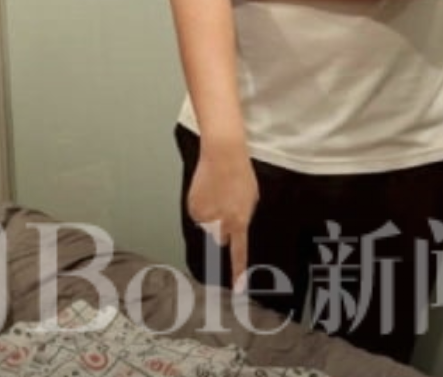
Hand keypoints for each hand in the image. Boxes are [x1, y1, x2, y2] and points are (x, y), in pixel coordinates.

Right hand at [186, 151, 257, 287]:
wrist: (223, 156)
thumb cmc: (242, 176)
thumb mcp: (250, 201)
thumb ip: (242, 220)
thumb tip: (230, 231)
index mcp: (239, 222)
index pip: (238, 252)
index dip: (238, 271)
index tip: (237, 287)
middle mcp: (219, 222)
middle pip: (219, 236)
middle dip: (222, 228)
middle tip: (226, 208)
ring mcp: (203, 215)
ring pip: (207, 226)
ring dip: (211, 216)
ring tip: (216, 196)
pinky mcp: (192, 207)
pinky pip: (197, 215)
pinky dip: (201, 207)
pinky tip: (207, 193)